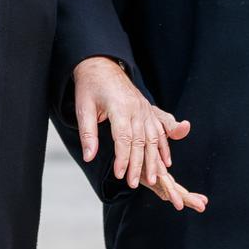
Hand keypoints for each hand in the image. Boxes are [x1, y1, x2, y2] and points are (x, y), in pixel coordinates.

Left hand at [73, 57, 204, 210]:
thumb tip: (89, 157)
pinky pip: (160, 130)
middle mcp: (136, 108)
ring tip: (153, 179)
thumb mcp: (83, 108)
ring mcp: (145, 109)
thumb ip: (88, 133)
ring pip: (153, 138)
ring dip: (154, 160)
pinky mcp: (148, 110)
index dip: (123, 159)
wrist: (102, 65)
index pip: (124, 138)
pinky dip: (164, 147)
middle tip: (133, 184)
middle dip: (138, 165)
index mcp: (120, 107)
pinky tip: (166, 162)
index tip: (120, 175)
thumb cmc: (90, 87)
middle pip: (141, 141)